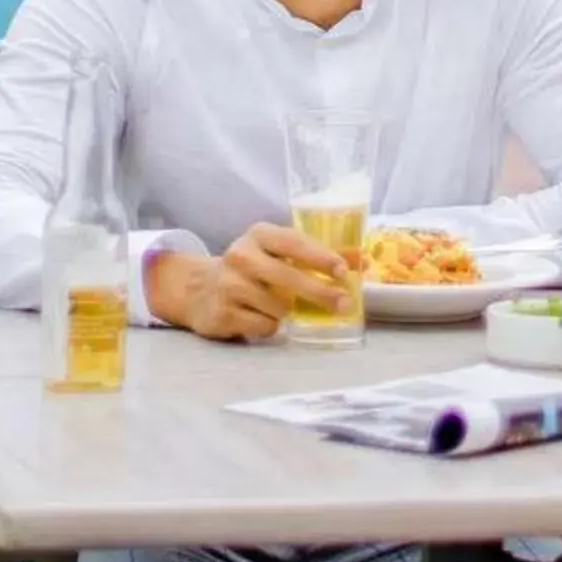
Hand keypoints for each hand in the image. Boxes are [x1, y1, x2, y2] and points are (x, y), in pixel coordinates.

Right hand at [145, 224, 355, 342]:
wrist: (200, 290)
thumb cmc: (253, 268)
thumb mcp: (278, 252)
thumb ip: (315, 254)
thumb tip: (361, 260)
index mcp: (259, 234)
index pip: (294, 243)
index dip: (320, 257)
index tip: (343, 271)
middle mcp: (241, 255)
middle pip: (288, 278)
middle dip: (320, 293)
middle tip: (344, 304)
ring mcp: (229, 285)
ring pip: (278, 307)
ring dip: (289, 312)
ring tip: (280, 305)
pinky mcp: (222, 313)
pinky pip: (264, 326)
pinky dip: (270, 326)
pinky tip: (259, 316)